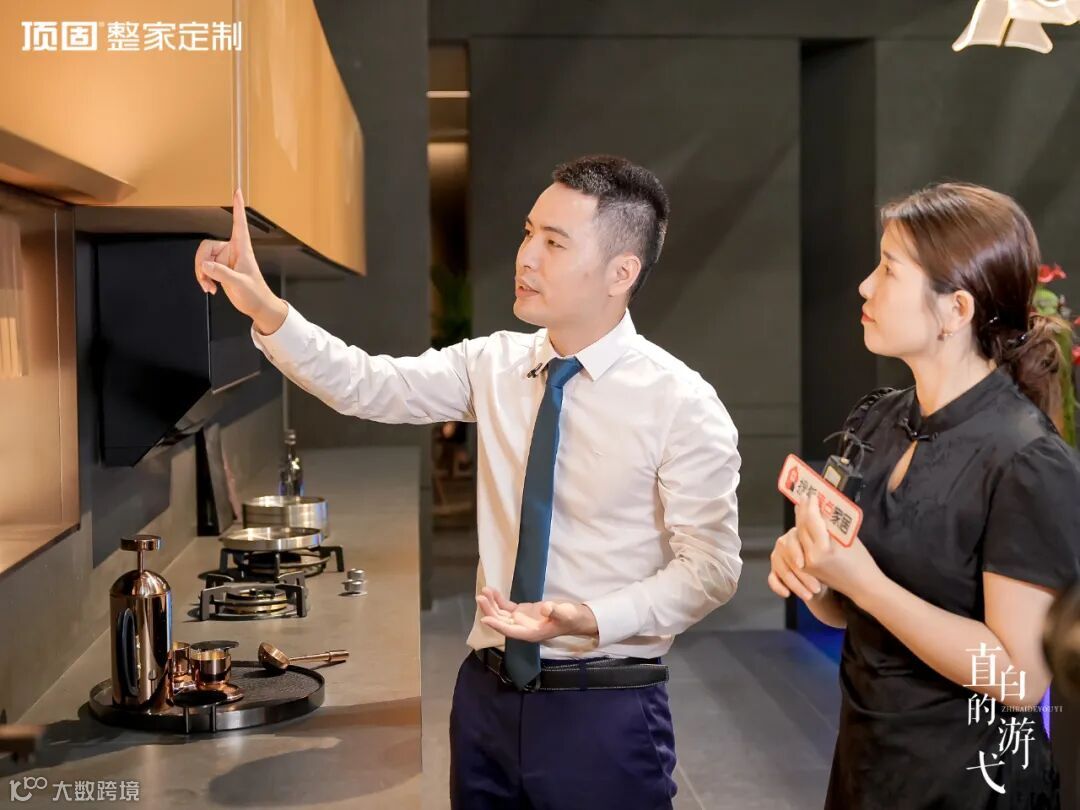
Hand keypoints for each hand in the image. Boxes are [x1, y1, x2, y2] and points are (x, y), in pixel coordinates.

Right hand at [194, 188, 286, 334]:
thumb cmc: (255, 294)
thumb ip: (221, 273)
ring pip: (202, 258)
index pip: (239, 224)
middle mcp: (232, 250)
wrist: (257, 306)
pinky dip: (203, 278)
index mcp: (242, 249)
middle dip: (201, 263)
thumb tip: (204, 264)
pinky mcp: (220, 268)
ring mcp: (225, 259)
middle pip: (206, 246)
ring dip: (201, 273)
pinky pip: (204, 267)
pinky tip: (209, 288)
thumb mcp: (238, 283)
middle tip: (204, 279)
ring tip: (208, 287)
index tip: (237, 191)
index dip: (238, 207)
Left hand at [476, 587, 598, 642]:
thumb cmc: (571, 618)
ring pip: (501, 614)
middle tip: (481, 598)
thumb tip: (545, 607)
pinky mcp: (522, 612)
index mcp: (531, 634)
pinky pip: (507, 607)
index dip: (497, 626)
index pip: (510, 631)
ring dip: (492, 604)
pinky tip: (492, 591)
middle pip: (502, 621)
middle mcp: (522, 628)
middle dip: (490, 611)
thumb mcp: (566, 615)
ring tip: (484, 591)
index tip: (485, 619)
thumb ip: (555, 611)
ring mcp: (521, 620)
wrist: (575, 617)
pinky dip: (499, 600)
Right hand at [768, 525, 824, 602]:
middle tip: (816, 588)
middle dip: (802, 576)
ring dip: (795, 585)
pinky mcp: (774, 571)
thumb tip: (825, 550)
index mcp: (797, 533)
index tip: (802, 565)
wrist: (824, 573)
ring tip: (809, 595)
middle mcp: (784, 542)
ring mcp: (777, 557)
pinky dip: (778, 587)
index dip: (795, 554)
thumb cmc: (828, 560)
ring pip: (782, 571)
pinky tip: (787, 594)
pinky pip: (772, 579)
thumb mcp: (827, 552)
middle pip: (788, 559)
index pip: (791, 542)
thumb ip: (823, 548)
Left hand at [789, 493, 883, 603]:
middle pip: (802, 527)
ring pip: (798, 536)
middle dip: (803, 510)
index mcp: (824, 548)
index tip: (811, 494)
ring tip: (801, 507)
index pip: (812, 521)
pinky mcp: (806, 568)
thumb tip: (819, 507)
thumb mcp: (847, 537)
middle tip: (804, 496)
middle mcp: (811, 556)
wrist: (862, 586)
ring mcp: (807, 564)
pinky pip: (800, 546)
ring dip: (799, 520)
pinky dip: (800, 533)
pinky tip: (801, 524)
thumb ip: (831, 524)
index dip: (811, 506)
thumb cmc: (861, 560)